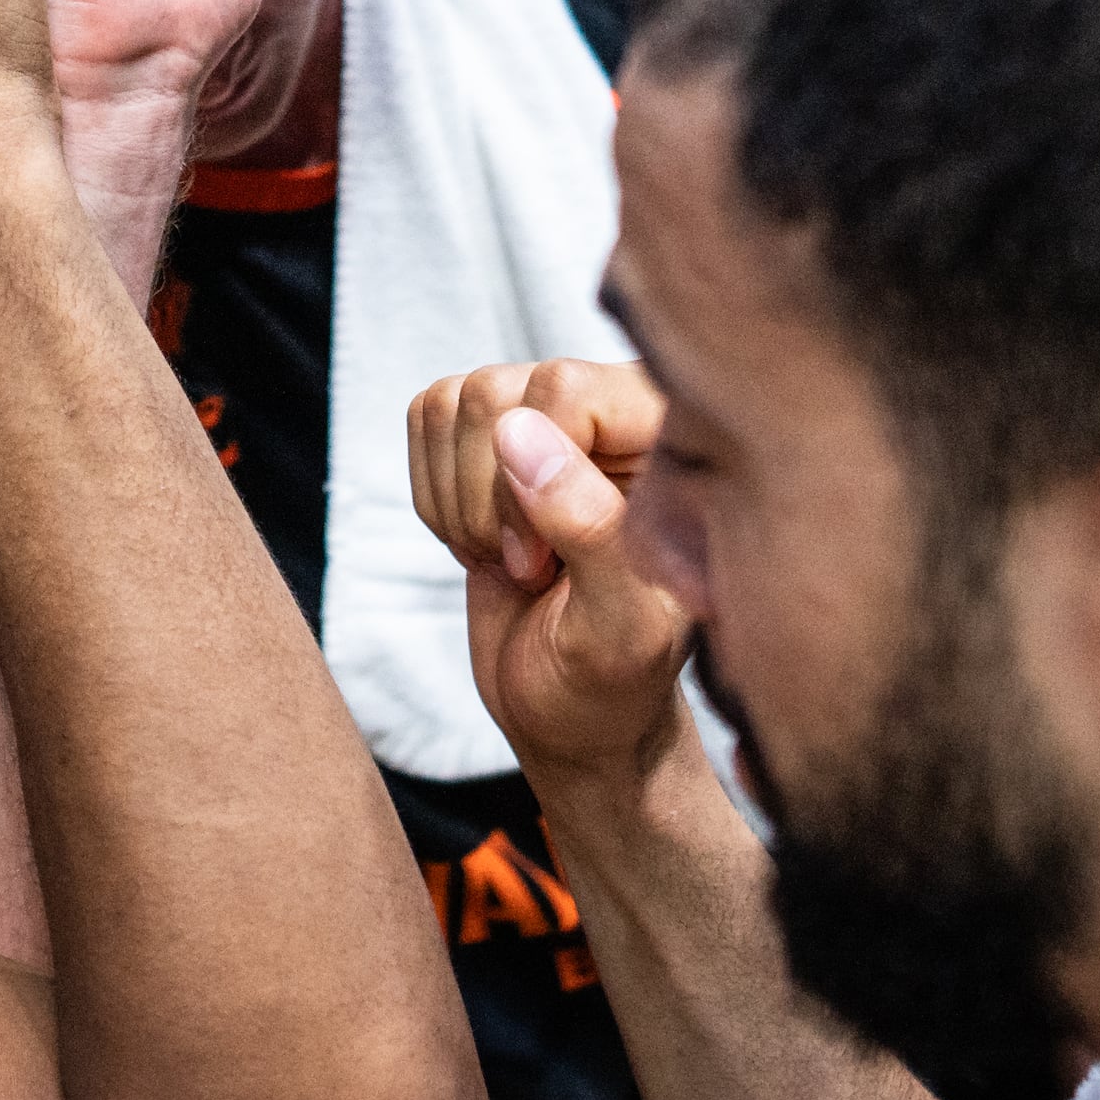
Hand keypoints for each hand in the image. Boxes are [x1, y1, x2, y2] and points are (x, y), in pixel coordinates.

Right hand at [406, 358, 697, 784]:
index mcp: (672, 443)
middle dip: (490, 499)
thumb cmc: (615, 681)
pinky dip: (435, 497)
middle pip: (495, 393)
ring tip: (514, 559)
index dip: (532, 476)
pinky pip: (427, 417)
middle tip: (532, 567)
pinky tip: (485, 543)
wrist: (574, 710)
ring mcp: (552, 416)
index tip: (547, 560)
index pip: (563, 389)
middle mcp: (616, 409)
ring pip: (453, 402)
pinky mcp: (495, 436)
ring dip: (460, 501)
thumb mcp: (619, 626)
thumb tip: (519, 432)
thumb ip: (589, 526)